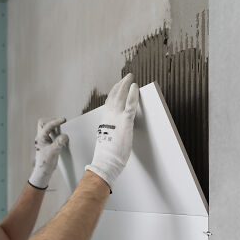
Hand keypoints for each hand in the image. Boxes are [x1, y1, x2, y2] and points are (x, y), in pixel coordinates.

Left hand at [29, 117, 68, 188]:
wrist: (43, 172)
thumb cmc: (45, 163)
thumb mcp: (53, 152)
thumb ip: (58, 143)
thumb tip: (65, 136)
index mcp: (40, 139)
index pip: (47, 126)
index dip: (55, 122)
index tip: (63, 120)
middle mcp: (40, 138)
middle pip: (42, 123)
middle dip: (52, 120)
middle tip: (61, 122)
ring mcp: (43, 140)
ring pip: (46, 128)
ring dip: (54, 126)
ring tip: (62, 127)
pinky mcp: (47, 143)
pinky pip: (50, 133)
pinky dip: (56, 132)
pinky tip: (61, 135)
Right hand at [85, 74, 138, 189]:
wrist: (106, 162)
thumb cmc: (106, 156)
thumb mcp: (107, 141)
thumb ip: (110, 134)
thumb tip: (113, 135)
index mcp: (104, 122)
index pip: (109, 103)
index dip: (113, 93)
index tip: (117, 86)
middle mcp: (108, 117)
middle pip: (114, 96)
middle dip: (120, 85)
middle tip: (126, 77)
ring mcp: (116, 118)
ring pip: (121, 97)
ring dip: (126, 85)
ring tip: (130, 78)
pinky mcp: (125, 122)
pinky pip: (130, 105)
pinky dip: (133, 94)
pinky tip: (135, 87)